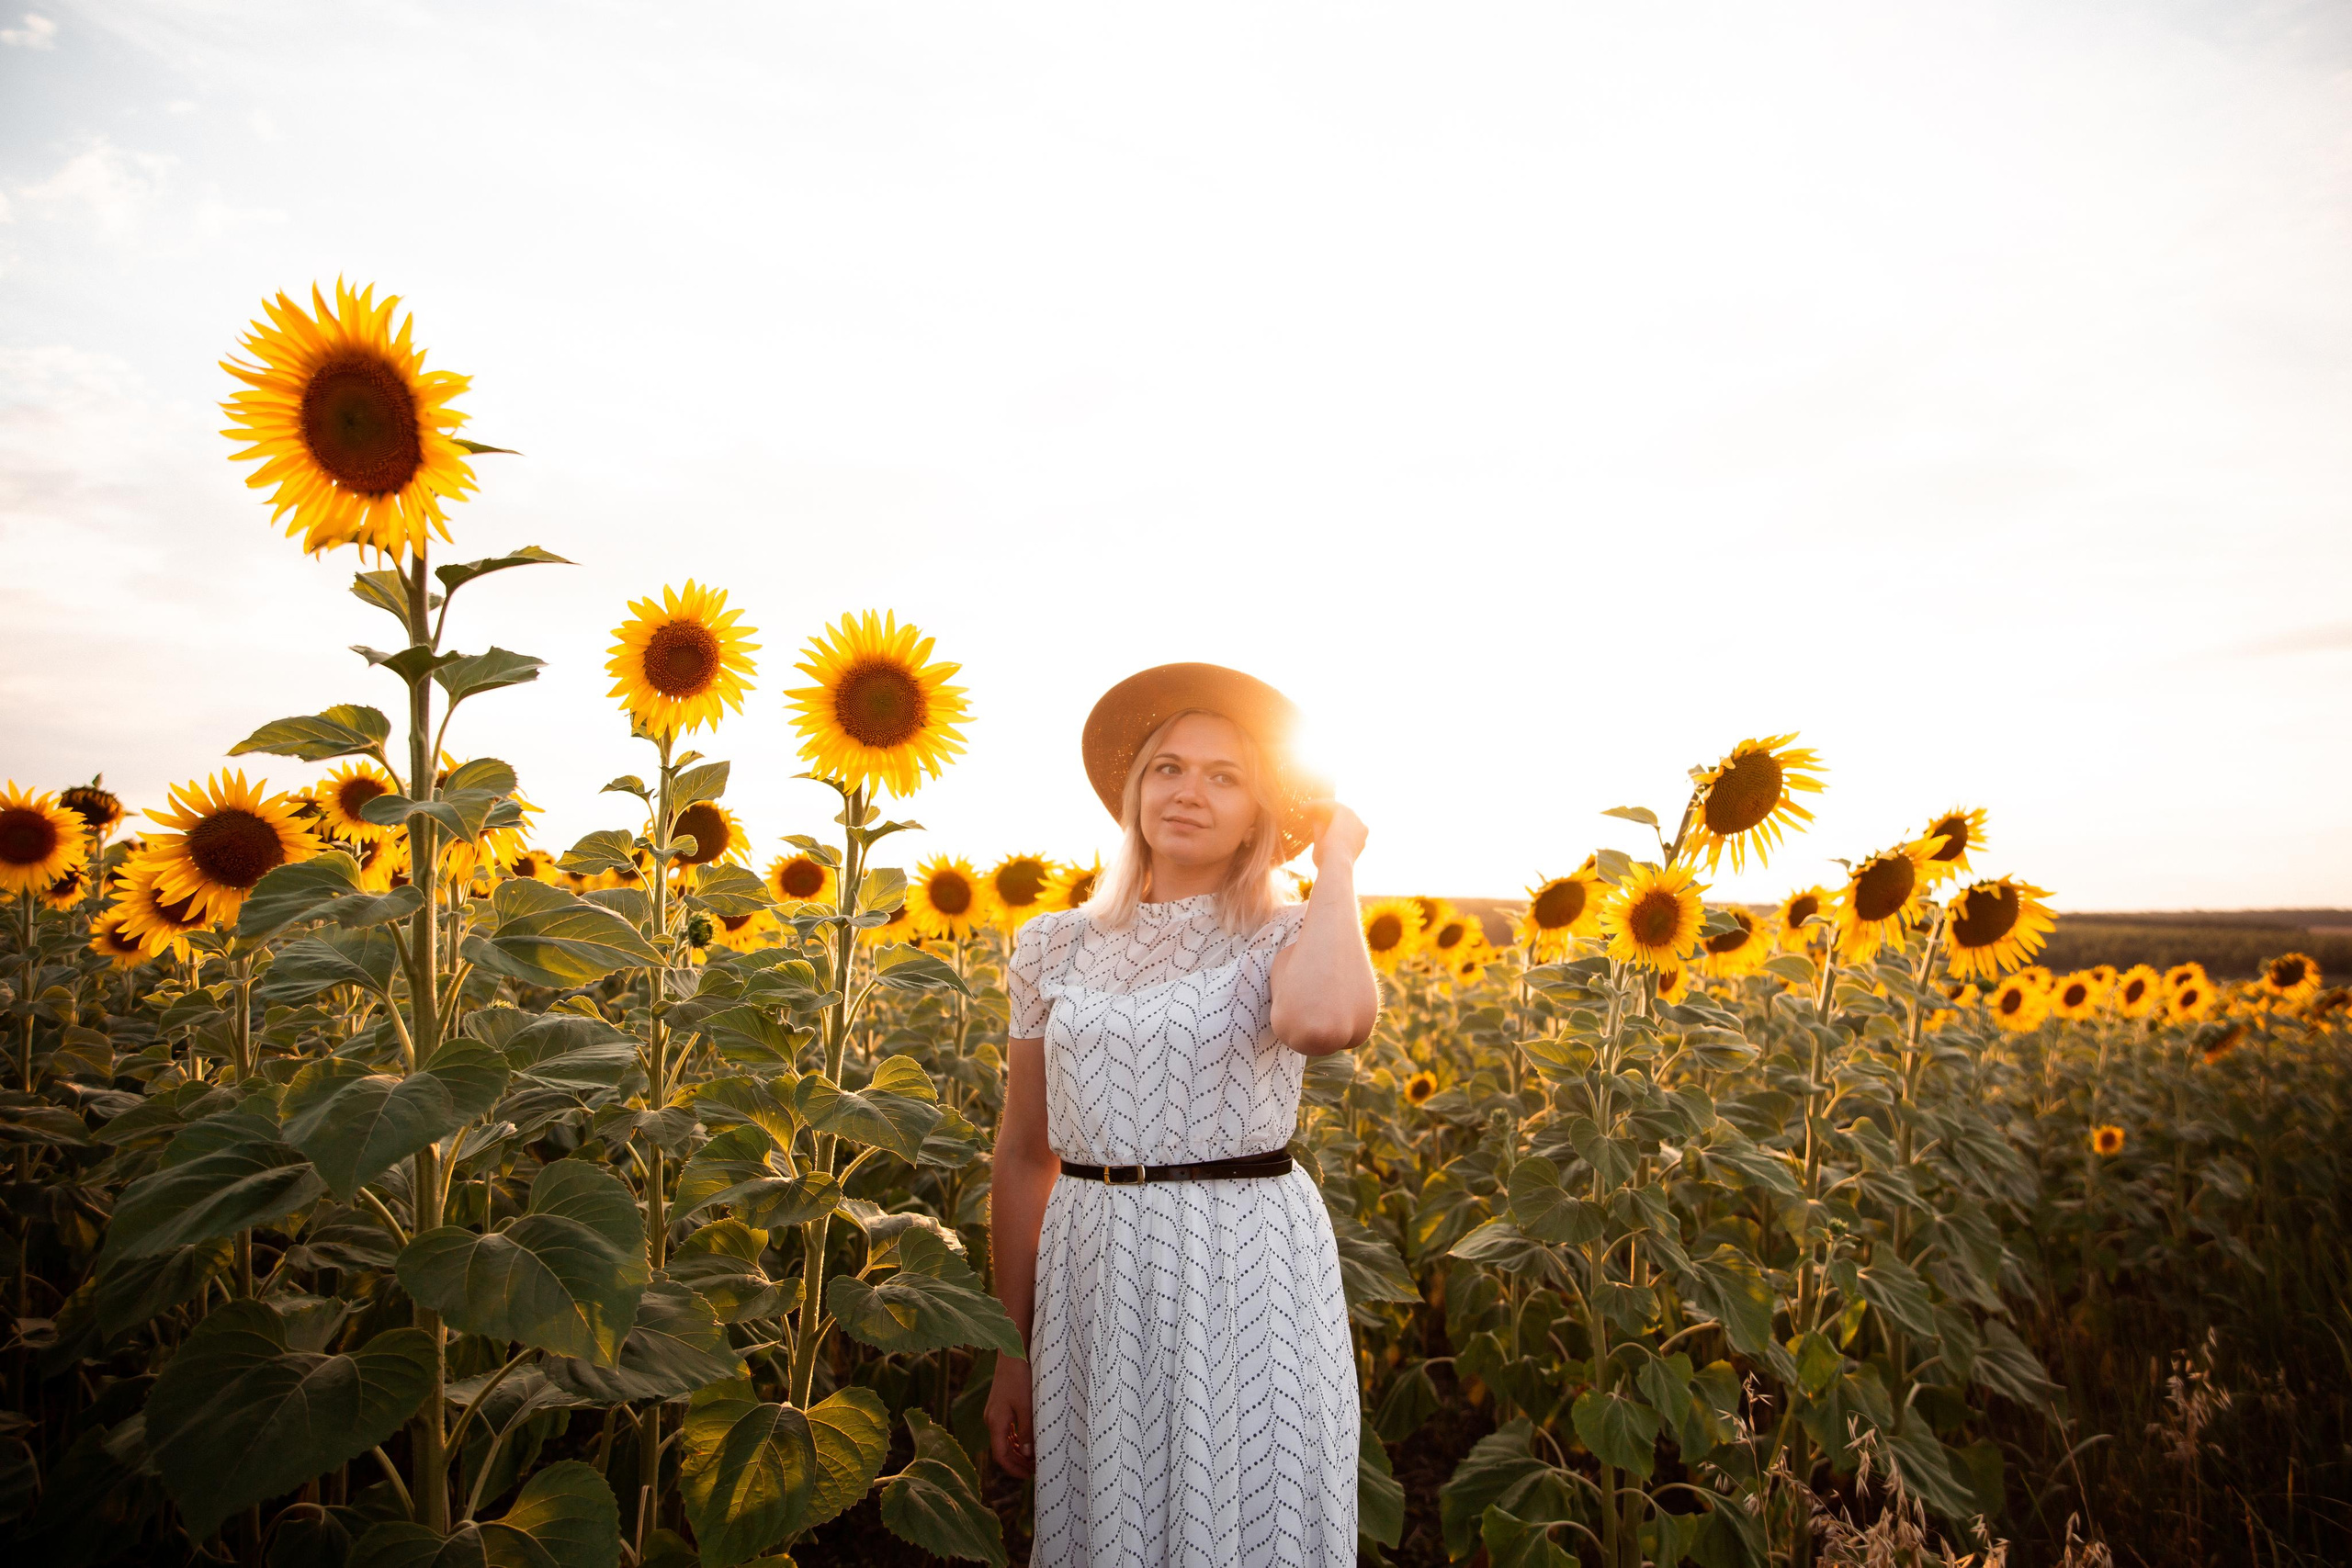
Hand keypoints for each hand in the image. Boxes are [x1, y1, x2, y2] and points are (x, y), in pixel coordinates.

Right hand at [985, 1355, 1036, 1478]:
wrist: (1012, 1353)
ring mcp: (994, 1413)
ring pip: (1003, 1441)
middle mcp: (991, 1420)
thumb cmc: (1020, 1378)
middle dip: (1017, 1463)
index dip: (1014, 1469)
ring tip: (1034, 1460)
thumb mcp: (1027, 1406)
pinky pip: (1005, 1431)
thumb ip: (1027, 1431)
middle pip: (1001, 1451)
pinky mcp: (999, 1407)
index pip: (1000, 1456)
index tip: (1029, 1476)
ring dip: (1017, 1452)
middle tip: (1035, 1471)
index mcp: (996, 1422)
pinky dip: (1015, 1440)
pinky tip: (1027, 1442)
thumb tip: (1028, 1455)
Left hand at [1304, 800, 1366, 872]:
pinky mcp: (1346, 812)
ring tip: (1302, 809)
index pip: (1344, 825)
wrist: (1336, 864)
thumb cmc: (1328, 862)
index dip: (1328, 822)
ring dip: (1317, 806)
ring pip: (1335, 808)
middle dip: (1323, 812)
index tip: (1313, 821)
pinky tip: (1303, 808)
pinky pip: (1329, 804)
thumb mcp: (1323, 846)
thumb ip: (1321, 832)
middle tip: (1307, 811)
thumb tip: (1314, 818)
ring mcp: (1355, 819)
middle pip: (1340, 815)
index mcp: (1359, 839)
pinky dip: (1315, 805)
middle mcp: (1361, 827)